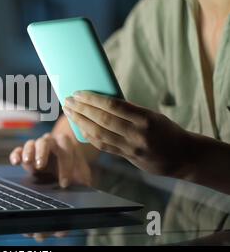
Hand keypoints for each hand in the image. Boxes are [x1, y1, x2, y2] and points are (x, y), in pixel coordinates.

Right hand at [9, 133, 91, 187]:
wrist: (61, 162)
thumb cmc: (72, 168)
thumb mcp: (80, 173)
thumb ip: (83, 178)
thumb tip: (86, 186)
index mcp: (65, 143)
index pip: (65, 151)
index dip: (66, 167)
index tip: (64, 183)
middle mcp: (50, 141)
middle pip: (45, 142)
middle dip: (43, 153)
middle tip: (41, 165)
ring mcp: (36, 146)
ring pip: (31, 144)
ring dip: (29, 152)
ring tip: (28, 162)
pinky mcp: (25, 153)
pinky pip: (19, 150)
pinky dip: (16, 155)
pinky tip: (15, 162)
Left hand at [63, 91, 194, 177]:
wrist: (184, 157)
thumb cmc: (166, 130)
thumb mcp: (151, 115)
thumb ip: (128, 111)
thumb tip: (101, 101)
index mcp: (145, 118)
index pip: (113, 106)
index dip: (93, 99)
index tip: (78, 93)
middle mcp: (137, 134)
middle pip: (102, 120)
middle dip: (81, 109)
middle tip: (68, 101)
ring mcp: (131, 148)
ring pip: (99, 134)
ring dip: (81, 122)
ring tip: (69, 112)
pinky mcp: (128, 158)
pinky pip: (104, 146)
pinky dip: (90, 136)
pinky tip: (80, 128)